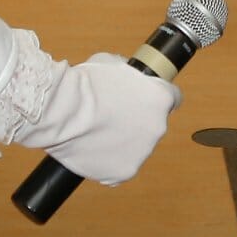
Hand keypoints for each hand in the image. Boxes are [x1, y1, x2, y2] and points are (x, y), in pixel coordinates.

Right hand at [27, 53, 179, 185]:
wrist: (63, 111)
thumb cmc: (85, 84)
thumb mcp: (114, 63)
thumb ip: (130, 73)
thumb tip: (130, 76)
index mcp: (161, 99)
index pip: (173, 99)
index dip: (157, 98)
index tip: (146, 101)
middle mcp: (158, 127)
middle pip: (153, 125)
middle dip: (137, 122)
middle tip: (112, 117)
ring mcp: (142, 153)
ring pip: (136, 148)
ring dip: (124, 143)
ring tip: (98, 133)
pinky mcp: (124, 172)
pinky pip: (120, 168)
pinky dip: (109, 163)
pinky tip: (95, 150)